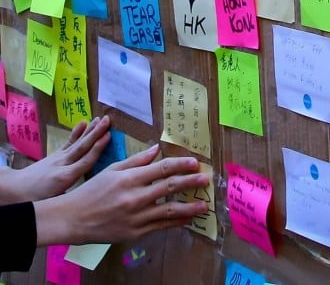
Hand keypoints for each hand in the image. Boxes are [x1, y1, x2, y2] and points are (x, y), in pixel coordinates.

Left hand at [0, 116, 110, 203]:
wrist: (14, 189)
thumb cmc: (36, 198)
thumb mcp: (54, 201)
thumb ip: (73, 196)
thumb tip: (89, 195)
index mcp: (65, 178)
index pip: (86, 161)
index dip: (97, 149)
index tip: (108, 136)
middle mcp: (63, 164)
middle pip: (82, 147)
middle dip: (96, 133)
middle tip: (107, 120)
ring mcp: (58, 158)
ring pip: (77, 143)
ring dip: (90, 130)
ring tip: (100, 119)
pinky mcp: (55, 155)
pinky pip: (68, 142)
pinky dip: (76, 133)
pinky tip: (83, 123)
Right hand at [34, 145, 209, 246]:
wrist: (72, 219)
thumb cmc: (92, 191)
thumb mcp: (111, 170)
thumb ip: (136, 161)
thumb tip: (157, 149)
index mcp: (129, 178)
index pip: (161, 169)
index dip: (180, 164)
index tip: (195, 163)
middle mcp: (134, 197)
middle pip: (169, 187)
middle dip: (190, 183)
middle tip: (206, 180)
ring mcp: (136, 216)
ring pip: (169, 210)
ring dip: (189, 207)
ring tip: (204, 205)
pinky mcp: (134, 232)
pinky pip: (160, 226)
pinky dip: (176, 222)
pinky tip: (187, 219)